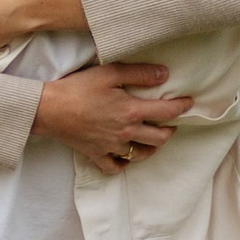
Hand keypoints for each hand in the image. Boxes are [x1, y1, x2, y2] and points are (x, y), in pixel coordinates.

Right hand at [32, 63, 192, 173]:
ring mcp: (111, 146)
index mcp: (131, 111)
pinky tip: (125, 157)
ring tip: (153, 140)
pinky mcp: (96, 155)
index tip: (189, 103)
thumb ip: (140, 73)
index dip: (182, 107)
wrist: (49, 110)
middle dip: (170, 131)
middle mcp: (126, 132)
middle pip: (159, 139)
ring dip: (151, 148)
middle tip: (171, 124)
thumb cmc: (78, 88)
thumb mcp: (110, 72)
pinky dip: (123, 164)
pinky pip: (115, 167)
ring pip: (140, 155)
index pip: (166, 112)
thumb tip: (164, 74)